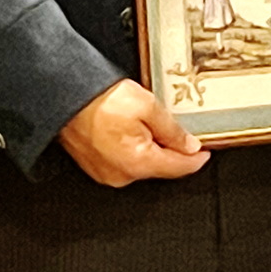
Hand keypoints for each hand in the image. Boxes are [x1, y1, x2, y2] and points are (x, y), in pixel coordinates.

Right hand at [57, 79, 209, 186]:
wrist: (63, 96)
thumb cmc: (99, 100)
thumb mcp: (147, 106)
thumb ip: (172, 130)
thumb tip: (189, 145)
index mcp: (138, 163)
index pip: (178, 168)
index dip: (196, 159)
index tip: (207, 151)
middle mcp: (121, 175)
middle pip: (159, 166)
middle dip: (171, 149)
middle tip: (177, 127)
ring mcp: (105, 173)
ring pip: (140, 163)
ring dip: (150, 147)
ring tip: (146, 121)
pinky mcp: (94, 165)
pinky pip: (123, 160)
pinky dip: (132, 148)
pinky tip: (128, 128)